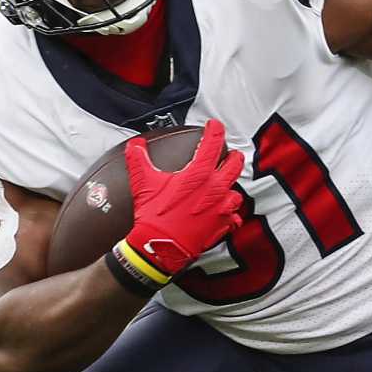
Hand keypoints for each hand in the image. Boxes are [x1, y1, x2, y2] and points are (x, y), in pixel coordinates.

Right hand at [125, 120, 244, 276]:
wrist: (160, 246)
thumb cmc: (153, 214)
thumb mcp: (143, 182)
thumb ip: (139, 159)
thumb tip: (135, 144)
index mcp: (199, 174)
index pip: (213, 143)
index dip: (215, 130)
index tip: (215, 125)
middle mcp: (216, 189)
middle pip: (234, 165)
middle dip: (233, 156)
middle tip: (230, 153)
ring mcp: (223, 208)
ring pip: (236, 192)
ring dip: (231, 187)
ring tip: (224, 186)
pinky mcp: (224, 225)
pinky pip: (235, 216)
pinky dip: (231, 213)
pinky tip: (224, 212)